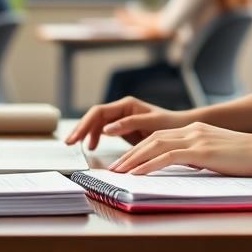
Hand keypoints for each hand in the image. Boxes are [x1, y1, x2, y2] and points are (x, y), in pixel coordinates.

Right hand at [64, 96, 189, 150]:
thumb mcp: (153, 124)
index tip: (77, 138)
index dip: (85, 124)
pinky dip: (95, 137)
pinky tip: (92, 146)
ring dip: (85, 133)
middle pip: (94, 117)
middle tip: (69, 143)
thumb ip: (130, 124)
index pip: (99, 112)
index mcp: (127, 105)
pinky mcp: (123, 128)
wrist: (182, 128)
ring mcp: (121, 118)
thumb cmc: (171, 124)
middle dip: (80, 129)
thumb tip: (107, 129)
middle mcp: (121, 109)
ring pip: (97, 124)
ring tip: (77, 146)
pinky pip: (103, 131)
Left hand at [109, 122, 251, 176]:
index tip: (127, 161)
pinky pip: (167, 158)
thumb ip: (200, 156)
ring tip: (119, 172)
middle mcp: (192, 130)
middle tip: (115, 168)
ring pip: (155, 147)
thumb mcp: (218, 154)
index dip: (140, 148)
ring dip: (134, 160)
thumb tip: (188, 167)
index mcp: (196, 129)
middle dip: (131, 154)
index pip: (160, 137)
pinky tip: (137, 174)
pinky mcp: (200, 151)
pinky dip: (149, 166)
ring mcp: (196, 138)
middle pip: (152, 139)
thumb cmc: (248, 158)